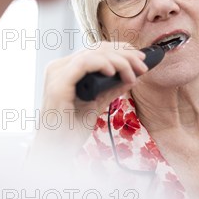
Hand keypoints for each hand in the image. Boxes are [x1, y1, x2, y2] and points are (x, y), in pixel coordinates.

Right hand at [27, 42, 147, 167]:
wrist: (55, 149)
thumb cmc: (70, 130)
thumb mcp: (96, 104)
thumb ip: (110, 89)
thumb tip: (130, 77)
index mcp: (65, 70)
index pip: (95, 50)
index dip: (120, 50)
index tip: (139, 58)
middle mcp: (59, 68)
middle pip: (96, 48)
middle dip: (125, 54)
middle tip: (142, 64)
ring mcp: (57, 74)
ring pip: (93, 53)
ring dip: (119, 60)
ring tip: (133, 73)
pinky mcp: (58, 84)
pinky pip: (83, 64)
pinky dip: (102, 64)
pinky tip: (114, 72)